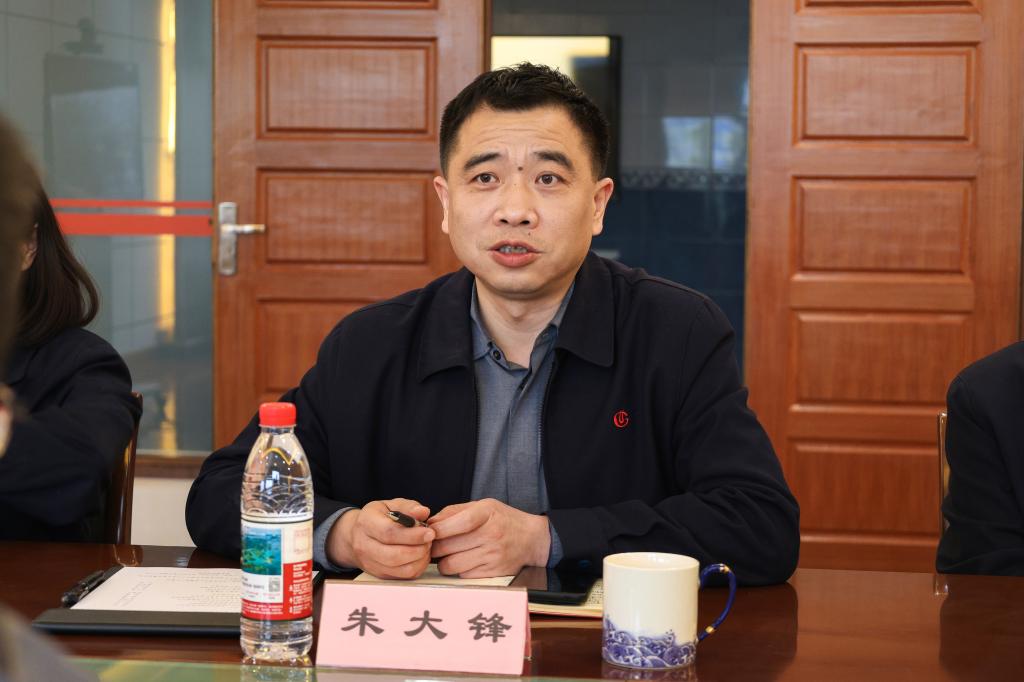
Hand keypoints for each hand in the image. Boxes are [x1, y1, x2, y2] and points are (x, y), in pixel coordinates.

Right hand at [326, 498, 433, 578]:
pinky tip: (420, 555)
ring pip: (400, 569)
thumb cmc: (378, 517)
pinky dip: (417, 567)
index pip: (389, 533)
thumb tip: (423, 512)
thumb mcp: (391, 505)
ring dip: (419, 559)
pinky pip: (403, 576)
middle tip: (430, 539)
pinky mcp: (379, 574)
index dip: (412, 535)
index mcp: (366, 523)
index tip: (430, 532)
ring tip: (426, 546)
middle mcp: (364, 546)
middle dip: (418, 549)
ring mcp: (370, 563)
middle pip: (394, 555)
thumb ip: (408, 507)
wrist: (358, 534)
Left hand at [428, 498, 549, 577]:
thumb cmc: (504, 520)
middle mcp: (491, 535)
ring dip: (443, 561)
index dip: (437, 529)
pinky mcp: (493, 572)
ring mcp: (492, 556)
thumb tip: (430, 523)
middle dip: (434, 546)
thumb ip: (455, 511)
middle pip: (447, 546)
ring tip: (447, 554)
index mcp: (487, 513)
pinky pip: (463, 575)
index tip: (429, 532)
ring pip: (451, 565)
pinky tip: (463, 561)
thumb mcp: (483, 506)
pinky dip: (458, 570)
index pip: (456, 522)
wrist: (532, 539)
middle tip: (434, 544)